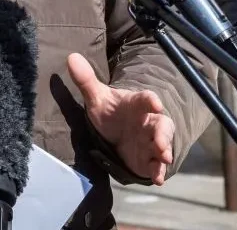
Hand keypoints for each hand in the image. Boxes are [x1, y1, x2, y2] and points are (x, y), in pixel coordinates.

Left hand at [66, 53, 174, 184]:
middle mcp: (148, 122)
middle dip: (163, 133)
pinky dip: (158, 171)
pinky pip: (157, 164)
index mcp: (137, 104)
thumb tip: (71, 56)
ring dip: (165, 151)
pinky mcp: (148, 158)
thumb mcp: (97, 98)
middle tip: (161, 142)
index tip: (154, 103)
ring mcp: (150, 141)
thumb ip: (86, 80)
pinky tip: (157, 179)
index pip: (146, 99)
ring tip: (163, 158)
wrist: (116, 132)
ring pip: (164, 144)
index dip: (151, 100)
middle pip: (162, 124)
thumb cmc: (110, 112)